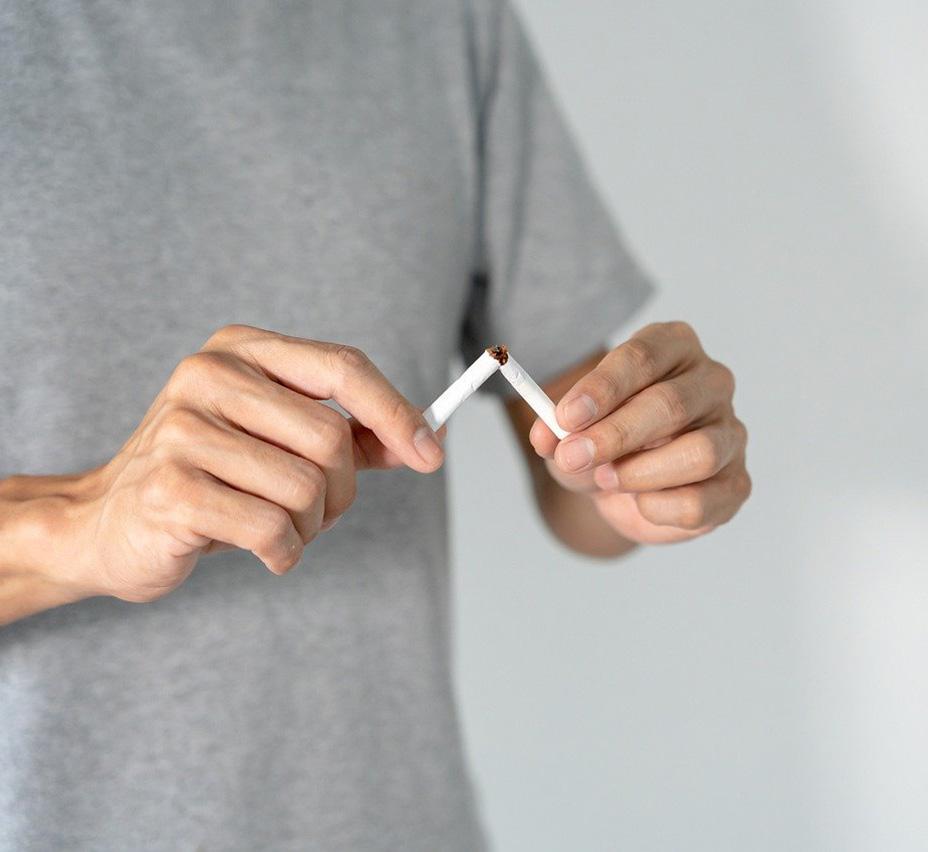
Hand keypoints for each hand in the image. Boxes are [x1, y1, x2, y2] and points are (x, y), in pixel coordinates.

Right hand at [36, 325, 443, 602]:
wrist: (106, 525)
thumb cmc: (209, 480)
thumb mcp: (278, 443)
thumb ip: (349, 435)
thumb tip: (425, 438)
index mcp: (241, 351)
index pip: (343, 367)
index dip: (396, 412)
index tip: (430, 454)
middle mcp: (209, 376)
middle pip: (330, 437)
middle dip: (343, 492)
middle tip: (320, 515)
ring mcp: (183, 429)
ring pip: (305, 487)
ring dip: (312, 528)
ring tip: (280, 531)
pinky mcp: (171, 487)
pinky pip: (272, 528)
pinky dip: (285, 552)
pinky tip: (264, 551)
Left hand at [530, 322, 749, 543]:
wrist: (620, 484)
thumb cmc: (602, 440)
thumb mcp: (568, 431)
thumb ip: (554, 430)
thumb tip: (546, 436)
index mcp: (673, 347)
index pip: (643, 356)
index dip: (603, 387)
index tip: (565, 417)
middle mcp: (710, 383)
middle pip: (671, 404)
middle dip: (615, 435)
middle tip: (574, 456)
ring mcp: (730, 433)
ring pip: (700, 453)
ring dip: (641, 473)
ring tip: (606, 479)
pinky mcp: (736, 483)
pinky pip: (702, 501)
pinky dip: (659, 508)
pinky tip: (639, 502)